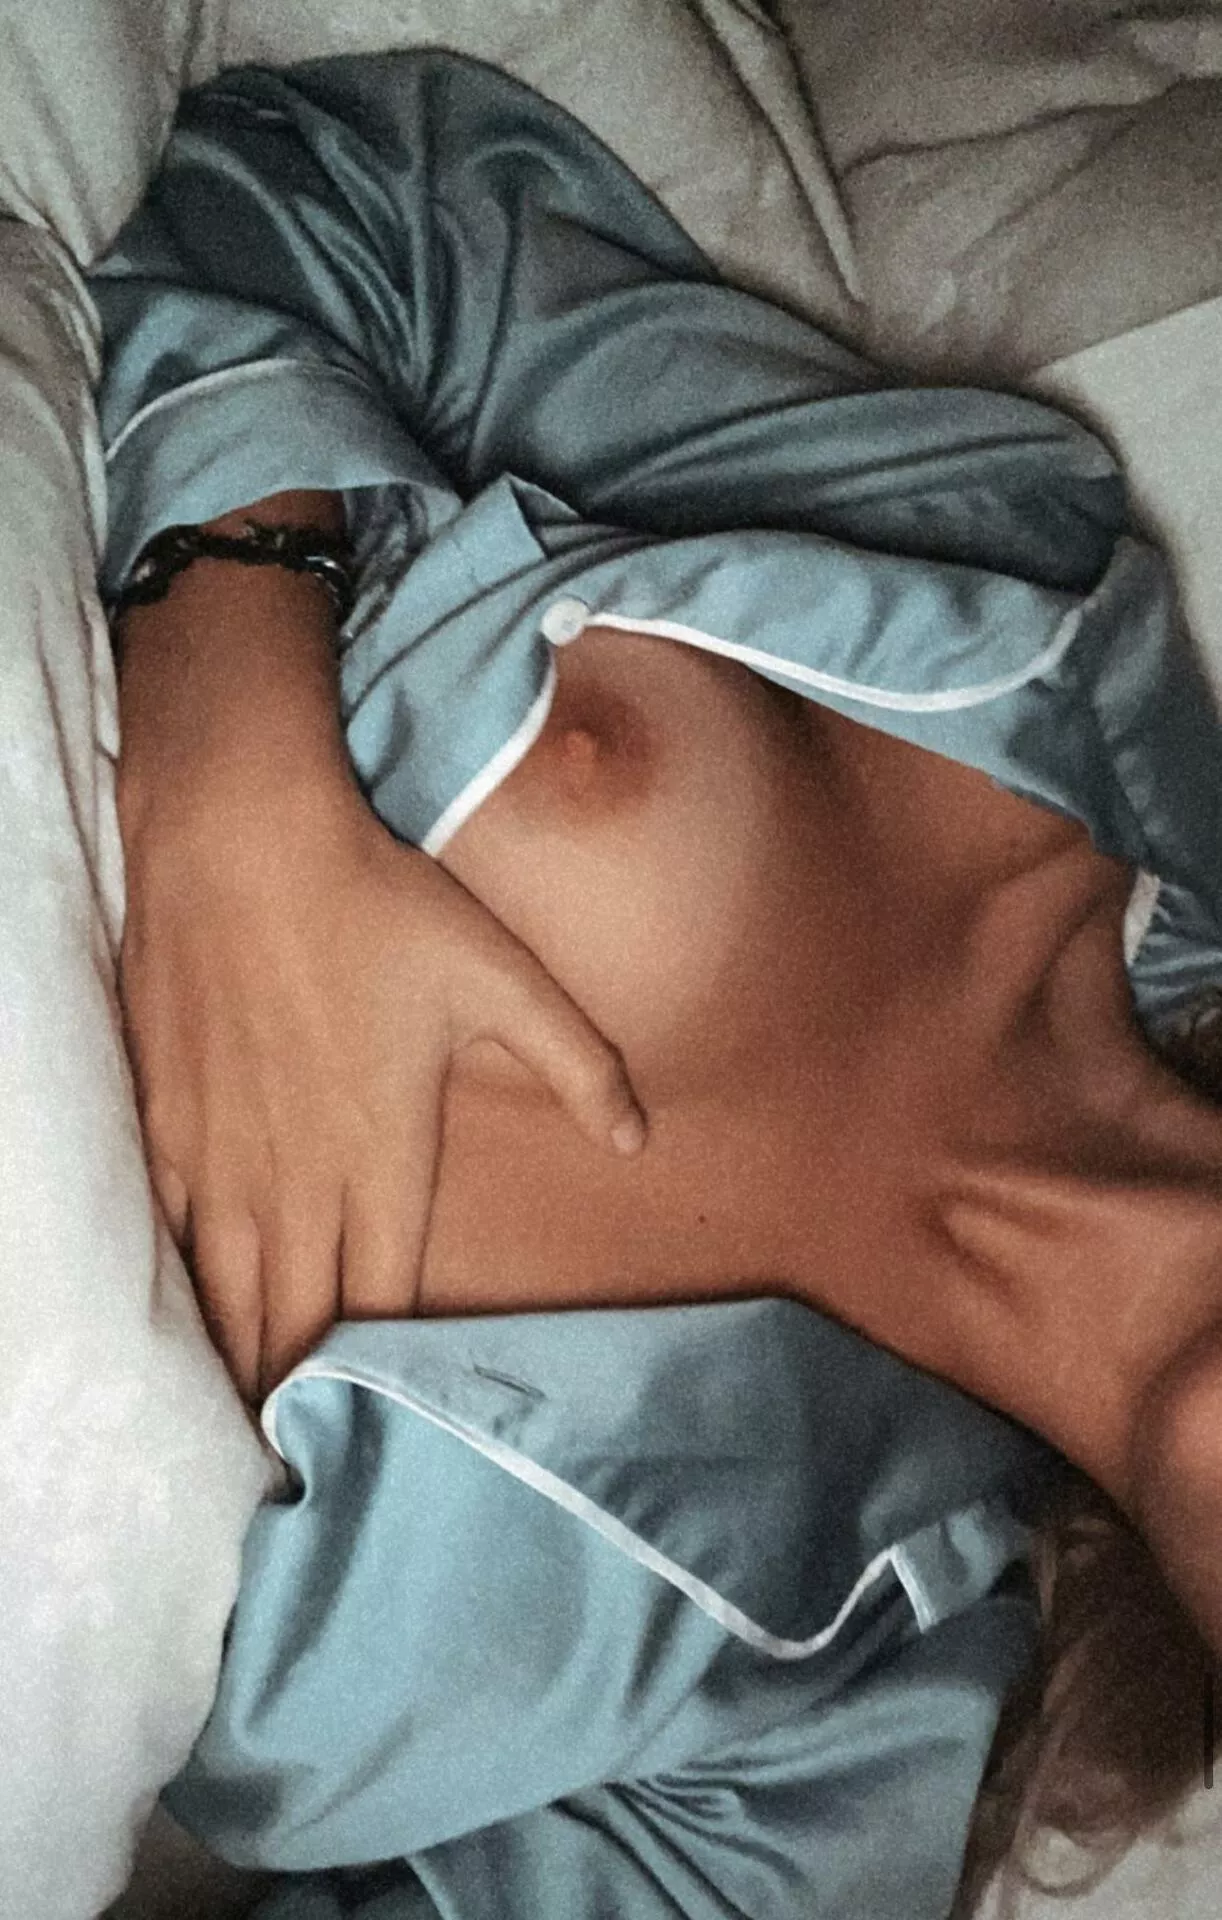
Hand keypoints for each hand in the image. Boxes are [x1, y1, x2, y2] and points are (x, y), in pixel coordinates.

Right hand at [117, 769, 646, 1403]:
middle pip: (293, 1318)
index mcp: (382, 1155)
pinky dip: (185, 1286)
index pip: (380, 1303)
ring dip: (237, 1357)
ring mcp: (223, 1155)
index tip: (375, 1431)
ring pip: (226, 1290)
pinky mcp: (169, 1121)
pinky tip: (186, 1317)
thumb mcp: (500, 976)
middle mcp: (298, 1177)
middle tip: (295, 1460)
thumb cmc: (376, 905)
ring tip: (239, 1424)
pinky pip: (174, 1231)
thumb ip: (575, 1065)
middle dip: (295, 1395)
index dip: (376, 1376)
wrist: (241, 839)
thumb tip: (635, 1141)